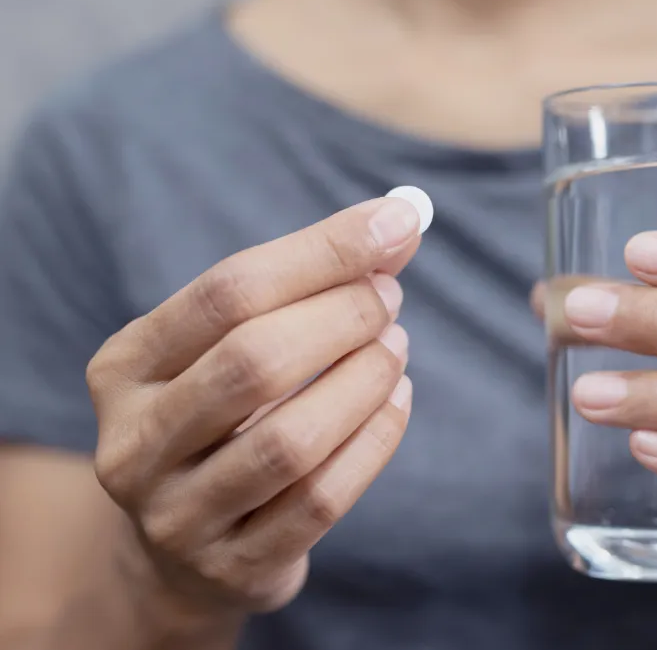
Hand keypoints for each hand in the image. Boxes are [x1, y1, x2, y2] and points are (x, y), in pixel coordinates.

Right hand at [87, 197, 420, 616]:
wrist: (183, 549)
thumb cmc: (221, 419)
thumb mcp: (231, 347)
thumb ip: (302, 285)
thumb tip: (396, 225)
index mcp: (125, 367)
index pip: (228, 292)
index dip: (322, 253)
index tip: (396, 224)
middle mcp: (135, 443)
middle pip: (253, 361)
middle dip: (343, 317)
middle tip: (390, 298)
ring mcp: (178, 515)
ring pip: (291, 441)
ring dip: (364, 381)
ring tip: (396, 348)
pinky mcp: (233, 566)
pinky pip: (321, 501)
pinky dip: (375, 441)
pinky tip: (397, 401)